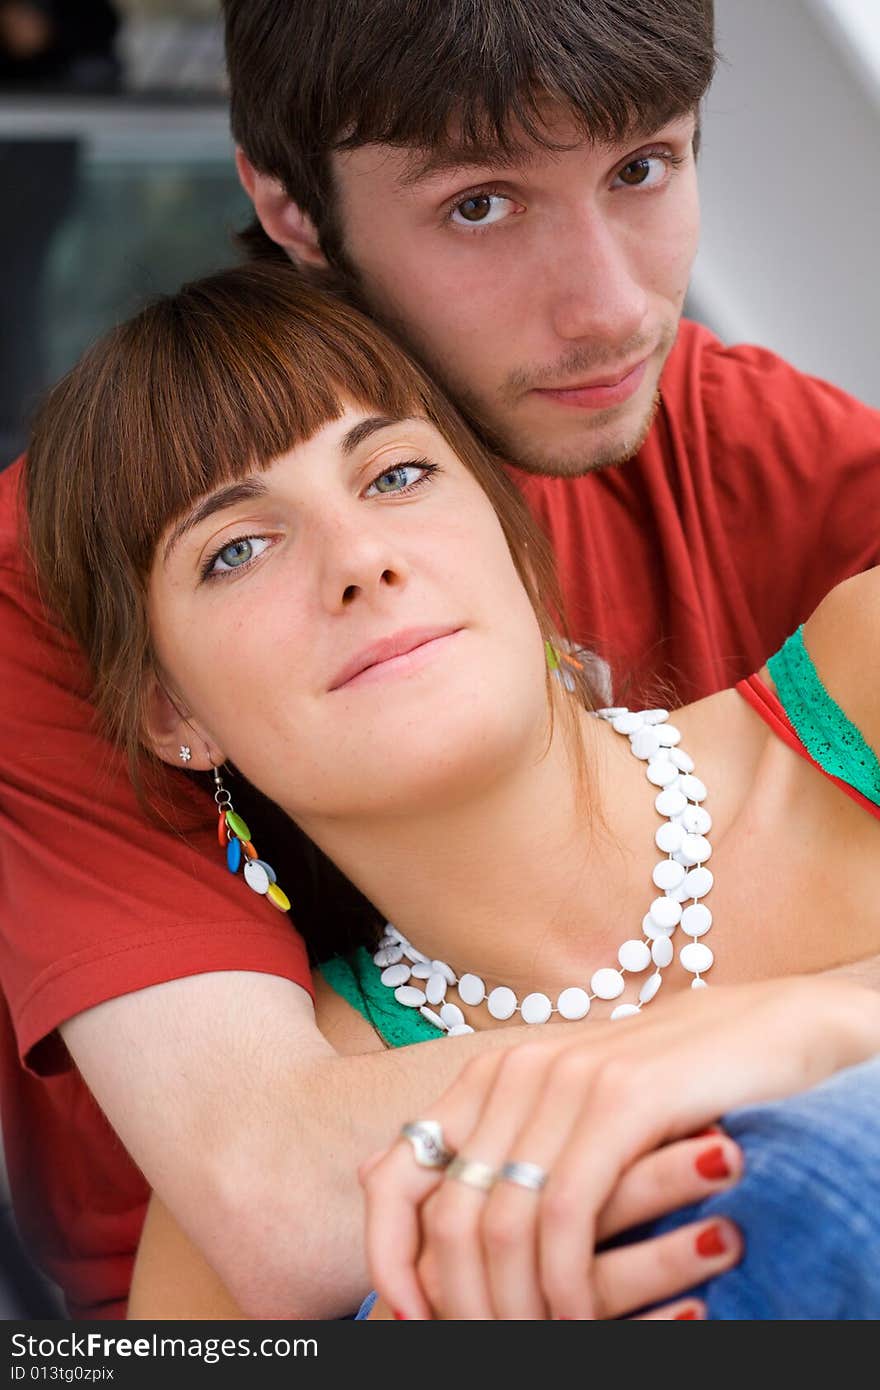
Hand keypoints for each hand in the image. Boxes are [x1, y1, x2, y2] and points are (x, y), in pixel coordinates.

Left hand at [363, 976, 879, 1317]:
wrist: (757, 1031)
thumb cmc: (664, 1090)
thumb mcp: (571, 1119)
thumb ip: (508, 1153)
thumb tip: (426, 1225)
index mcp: (488, 1077)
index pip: (394, 1173)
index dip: (389, 1256)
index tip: (410, 1317)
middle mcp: (514, 1072)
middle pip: (447, 1215)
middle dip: (459, 1302)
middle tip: (487, 1349)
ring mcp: (566, 1081)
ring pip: (502, 1224)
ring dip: (516, 1305)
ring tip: (542, 1345)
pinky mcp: (621, 1100)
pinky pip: (567, 1216)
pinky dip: (565, 1284)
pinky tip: (579, 1317)